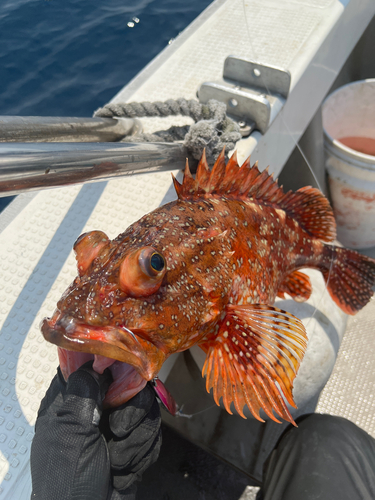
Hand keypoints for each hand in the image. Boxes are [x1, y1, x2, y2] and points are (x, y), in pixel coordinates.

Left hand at [30, 362, 160, 499]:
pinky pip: (153, 433)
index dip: (115, 368)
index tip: (124, 380)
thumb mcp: (70, 434)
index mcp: (72, 401)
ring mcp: (116, 425)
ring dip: (136, 441)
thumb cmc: (68, 481)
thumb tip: (96, 363)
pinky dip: (142, 454)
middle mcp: (96, 408)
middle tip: (117, 432)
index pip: (97, 367)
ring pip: (147, 410)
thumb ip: (83, 394)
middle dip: (132, 414)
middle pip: (132, 386)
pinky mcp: (133, 442)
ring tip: (117, 462)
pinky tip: (125, 470)